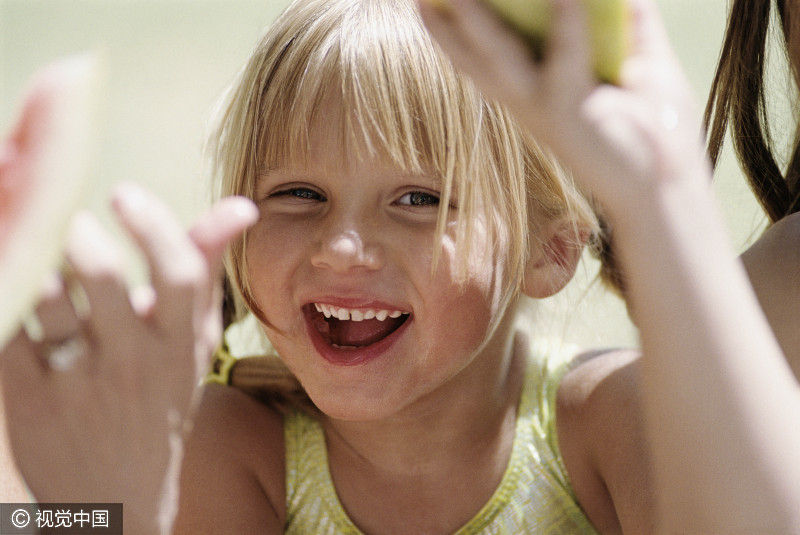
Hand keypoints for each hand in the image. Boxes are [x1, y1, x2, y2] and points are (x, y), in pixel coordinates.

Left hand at [0, 184, 256, 533]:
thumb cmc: (161, 401)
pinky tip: (20, 275)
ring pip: (46, 294)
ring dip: (41, 256)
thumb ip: (208, 268)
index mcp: (178, 346)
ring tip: (44, 250)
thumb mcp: (193, 342)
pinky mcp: (23, 391)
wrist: (118, 494)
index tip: (124, 194)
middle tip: (73, 225)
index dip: (153, 224)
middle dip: (80, 233)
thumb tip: (241, 206)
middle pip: (103, 274)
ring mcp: (74, 379)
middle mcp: (131, 362)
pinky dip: (13, 285)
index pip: (179, 272)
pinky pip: (10, 321)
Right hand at [418, 0, 709, 217]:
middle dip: (445, 16)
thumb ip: (631, 21)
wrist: (666, 189)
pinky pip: (565, 58)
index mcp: (529, 91)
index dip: (447, 26)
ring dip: (476, 16)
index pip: (476, 53)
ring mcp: (542, 108)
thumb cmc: (653, 130)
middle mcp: (524, 100)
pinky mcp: (571, 114)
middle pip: (471, 50)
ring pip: (497, 54)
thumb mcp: (641, 64)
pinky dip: (566, 21)